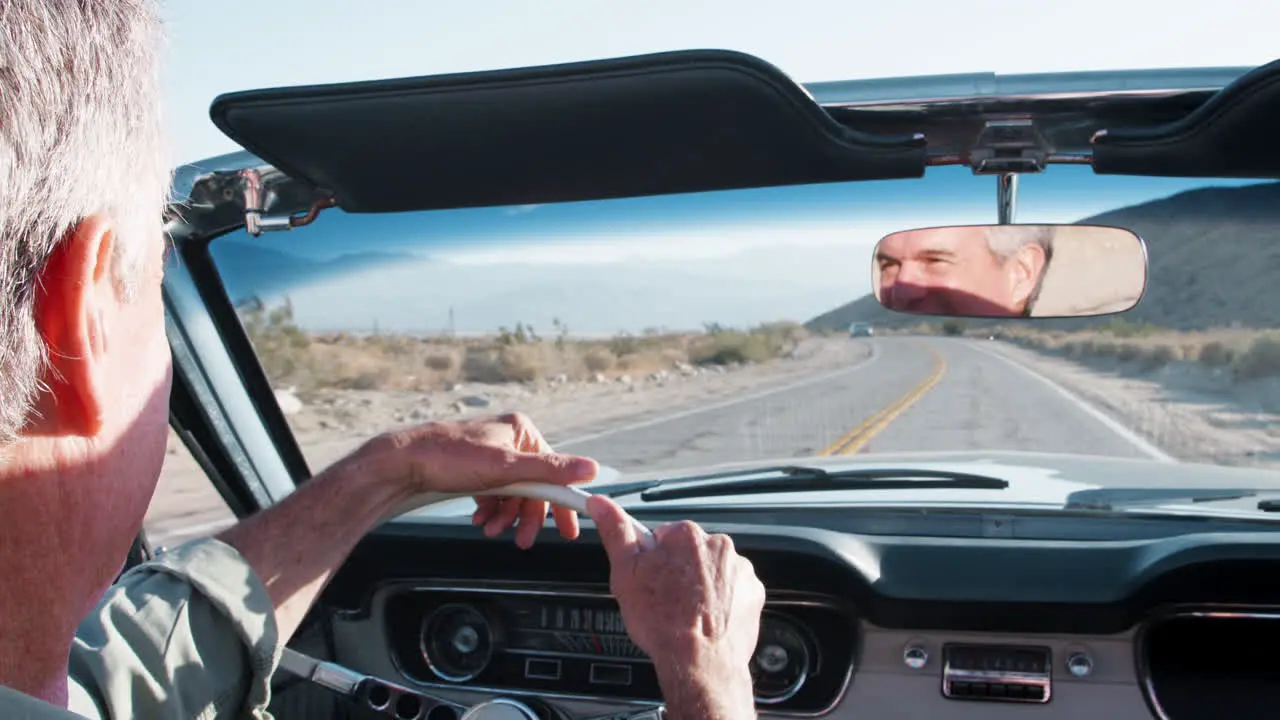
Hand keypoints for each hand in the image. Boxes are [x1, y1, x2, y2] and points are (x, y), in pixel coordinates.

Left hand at [356, 412, 597, 547]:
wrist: (403, 463)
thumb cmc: (450, 459)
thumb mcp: (505, 468)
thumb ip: (550, 470)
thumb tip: (591, 469)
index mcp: (522, 432)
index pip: (555, 471)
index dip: (561, 502)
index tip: (570, 529)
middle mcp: (509, 440)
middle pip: (532, 486)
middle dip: (525, 516)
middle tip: (523, 540)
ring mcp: (490, 454)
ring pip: (511, 493)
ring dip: (504, 516)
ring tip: (490, 530)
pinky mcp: (473, 467)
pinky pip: (493, 493)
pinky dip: (489, 510)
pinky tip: (479, 520)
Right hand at [587, 495, 763, 715]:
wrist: (699, 663)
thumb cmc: (664, 623)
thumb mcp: (625, 574)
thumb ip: (616, 532)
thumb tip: (601, 504)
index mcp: (687, 535)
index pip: (665, 537)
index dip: (654, 560)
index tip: (652, 579)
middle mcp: (719, 546)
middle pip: (691, 553)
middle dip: (678, 571)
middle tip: (666, 599)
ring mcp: (740, 570)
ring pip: (713, 572)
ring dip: (701, 586)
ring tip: (686, 613)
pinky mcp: (753, 593)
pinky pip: (733, 590)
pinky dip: (721, 601)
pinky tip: (706, 618)